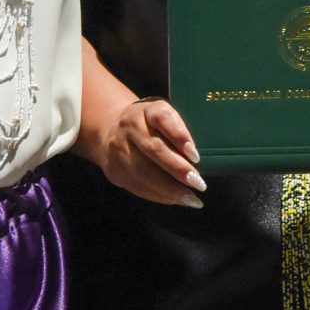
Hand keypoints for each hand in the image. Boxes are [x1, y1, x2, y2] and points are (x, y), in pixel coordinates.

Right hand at [84, 98, 206, 207]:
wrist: (110, 129)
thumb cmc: (150, 124)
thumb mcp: (164, 116)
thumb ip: (179, 130)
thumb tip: (196, 159)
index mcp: (147, 109)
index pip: (162, 117)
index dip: (179, 135)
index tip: (196, 156)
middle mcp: (130, 126)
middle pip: (153, 149)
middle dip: (178, 169)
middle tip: (199, 183)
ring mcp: (118, 148)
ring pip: (144, 172)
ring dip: (170, 189)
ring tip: (191, 199)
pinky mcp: (113, 169)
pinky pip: (137, 186)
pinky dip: (159, 196)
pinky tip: (175, 200)